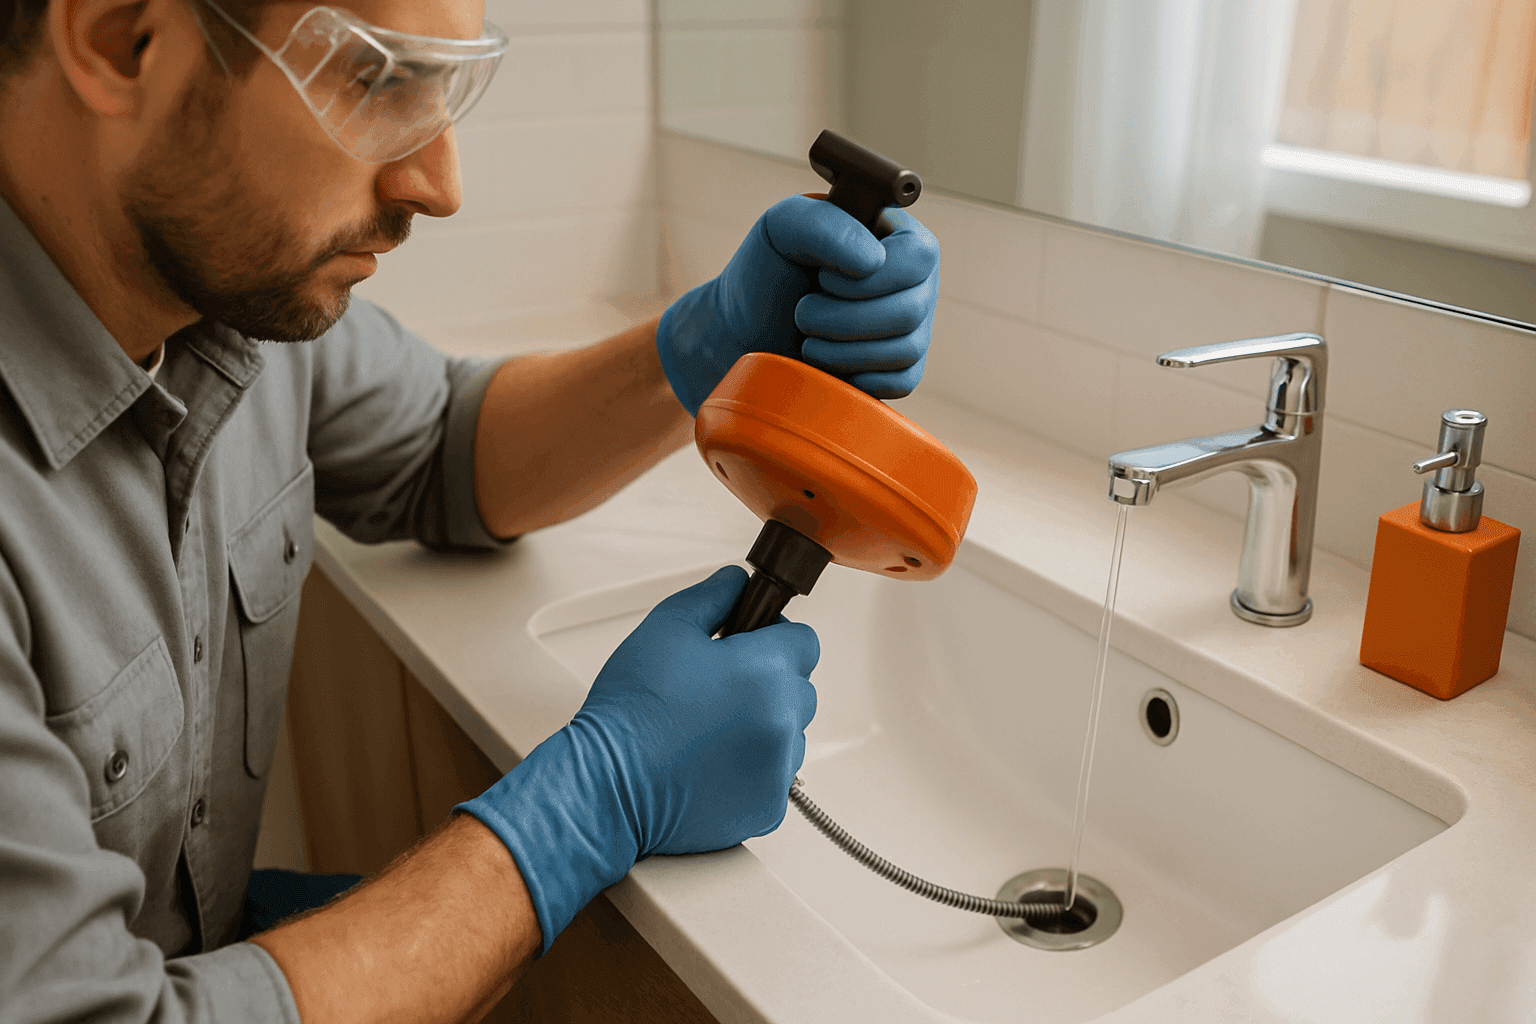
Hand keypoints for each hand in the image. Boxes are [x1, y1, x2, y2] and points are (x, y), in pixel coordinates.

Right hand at [456, 566, 818, 953]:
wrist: (607, 787)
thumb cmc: (631, 711)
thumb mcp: (666, 628)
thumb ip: (712, 597)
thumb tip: (737, 582)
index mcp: (766, 672)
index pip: (803, 641)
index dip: (773, 637)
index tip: (745, 646)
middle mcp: (784, 722)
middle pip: (800, 689)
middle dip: (769, 683)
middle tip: (718, 690)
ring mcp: (779, 770)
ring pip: (790, 736)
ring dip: (764, 728)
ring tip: (709, 732)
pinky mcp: (767, 809)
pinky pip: (774, 778)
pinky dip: (752, 771)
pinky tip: (709, 765)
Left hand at [655, 194, 940, 414]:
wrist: (744, 333)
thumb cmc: (765, 273)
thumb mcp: (783, 229)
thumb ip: (824, 225)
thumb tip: (873, 262)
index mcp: (897, 236)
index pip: (918, 256)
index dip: (867, 277)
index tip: (821, 278)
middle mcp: (915, 280)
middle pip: (910, 310)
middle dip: (841, 318)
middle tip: (802, 310)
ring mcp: (913, 327)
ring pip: (905, 348)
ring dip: (840, 348)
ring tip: (807, 334)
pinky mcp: (901, 370)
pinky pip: (901, 382)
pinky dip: (854, 376)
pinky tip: (826, 362)